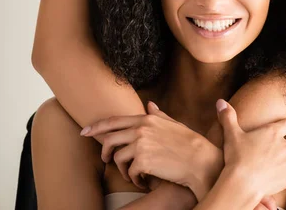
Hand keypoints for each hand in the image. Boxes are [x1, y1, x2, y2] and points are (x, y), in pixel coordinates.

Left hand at [82, 102, 222, 197]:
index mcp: (146, 119)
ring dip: (123, 170)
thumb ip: (159, 115)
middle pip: (109, 139)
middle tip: (105, 160)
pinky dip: (135, 180)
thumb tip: (150, 104)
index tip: (85, 131)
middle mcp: (141, 129)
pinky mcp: (143, 161)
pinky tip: (143, 181)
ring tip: (133, 175)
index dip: (97, 126)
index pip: (114, 121)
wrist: (200, 159)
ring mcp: (141, 144)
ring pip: (117, 158)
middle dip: (104, 151)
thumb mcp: (173, 124)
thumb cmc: (189, 142)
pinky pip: (129, 173)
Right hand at [216, 100, 285, 201]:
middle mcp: (285, 146)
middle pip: (283, 144)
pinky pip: (285, 174)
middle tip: (261, 155)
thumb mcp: (231, 135)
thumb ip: (228, 117)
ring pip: (285, 159)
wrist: (243, 185)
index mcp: (273, 132)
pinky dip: (278, 175)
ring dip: (278, 161)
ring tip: (262, 167)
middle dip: (275, 148)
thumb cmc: (237, 157)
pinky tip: (266, 177)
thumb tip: (220, 102)